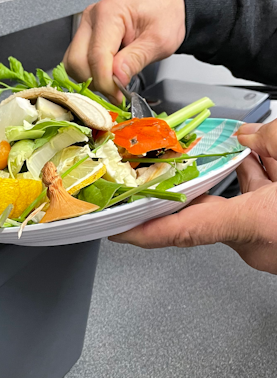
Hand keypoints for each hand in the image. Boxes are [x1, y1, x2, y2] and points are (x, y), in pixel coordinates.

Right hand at [63, 0, 185, 101]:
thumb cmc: (165, 15)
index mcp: (110, 12)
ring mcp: (85, 27)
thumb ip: (136, 60)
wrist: (166, 4)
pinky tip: (106, 75)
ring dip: (89, 79)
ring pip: (72, 65)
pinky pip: (76, 63)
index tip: (118, 96)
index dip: (105, 82)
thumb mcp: (159, 40)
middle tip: (116, 90)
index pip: (97, 56)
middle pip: (76, 62)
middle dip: (95, 81)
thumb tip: (116, 79)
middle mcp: (91, 17)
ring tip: (112, 81)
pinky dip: (88, 75)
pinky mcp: (84, 37)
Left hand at [109, 120, 276, 273]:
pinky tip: (259, 162)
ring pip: (231, 205)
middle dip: (187, 184)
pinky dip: (250, 184)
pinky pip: (250, 208)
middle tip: (162, 170)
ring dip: (229, 177)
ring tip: (236, 150)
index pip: (179, 230)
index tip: (116, 230)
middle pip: (202, 210)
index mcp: (253, 226)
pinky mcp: (276, 235)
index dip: (141, 231)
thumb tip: (250, 135)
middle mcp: (254, 241)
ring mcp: (266, 242)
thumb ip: (272, 141)